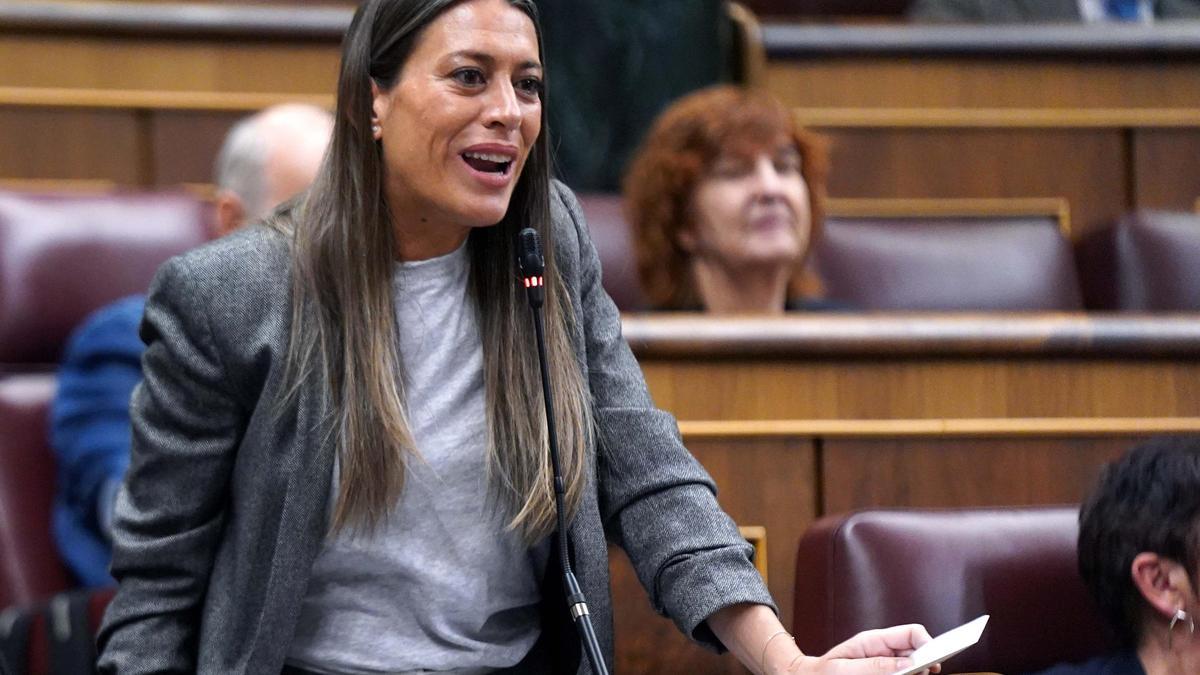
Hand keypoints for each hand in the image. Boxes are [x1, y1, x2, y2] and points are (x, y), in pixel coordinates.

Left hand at [773, 625, 941, 674]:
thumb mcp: (845, 669)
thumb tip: (909, 663)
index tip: (934, 662)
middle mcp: (884, 652)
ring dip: (916, 674)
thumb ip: (876, 665)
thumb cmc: (823, 674)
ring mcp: (885, 666)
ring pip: (915, 669)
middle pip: (918, 652)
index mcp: (875, 641)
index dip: (928, 644)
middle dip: (926, 663)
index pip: (912, 633)